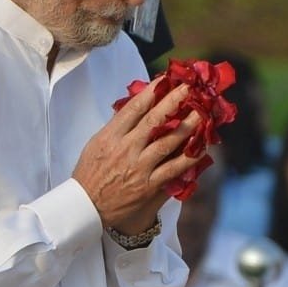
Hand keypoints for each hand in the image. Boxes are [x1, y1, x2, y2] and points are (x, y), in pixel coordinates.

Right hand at [74, 79, 205, 233]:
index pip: (134, 108)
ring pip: (167, 142)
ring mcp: (139, 167)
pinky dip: (188, 158)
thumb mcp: (97, 143)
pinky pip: (173, 169)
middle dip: (173, 101)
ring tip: (201, 112)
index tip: (166, 79)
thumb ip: (117, 126)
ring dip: (187, 126)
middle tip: (189, 88)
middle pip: (153, 120)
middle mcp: (126, 149)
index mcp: (110, 136)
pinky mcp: (149, 185)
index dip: (152, 91)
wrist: (86, 207)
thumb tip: (137, 105)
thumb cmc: (91, 173)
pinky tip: (201, 148)